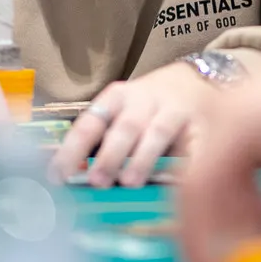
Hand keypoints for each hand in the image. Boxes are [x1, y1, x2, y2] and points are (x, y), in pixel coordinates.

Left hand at [49, 63, 211, 188]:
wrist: (199, 79)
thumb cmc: (150, 106)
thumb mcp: (122, 111)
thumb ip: (100, 139)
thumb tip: (70, 176)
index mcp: (117, 98)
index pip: (90, 123)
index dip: (72, 149)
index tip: (59, 176)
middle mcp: (145, 100)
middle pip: (126, 127)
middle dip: (110, 155)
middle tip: (97, 181)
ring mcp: (175, 110)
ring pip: (157, 132)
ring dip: (142, 158)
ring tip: (130, 182)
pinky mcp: (201, 123)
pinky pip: (193, 145)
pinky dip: (184, 164)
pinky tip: (174, 183)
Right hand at [174, 42, 260, 261]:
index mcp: (232, 125)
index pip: (195, 194)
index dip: (197, 245)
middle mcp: (218, 122)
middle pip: (197, 196)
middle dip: (210, 245)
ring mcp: (224, 123)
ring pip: (213, 191)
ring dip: (232, 229)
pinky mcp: (237, 128)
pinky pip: (228, 177)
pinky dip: (243, 208)